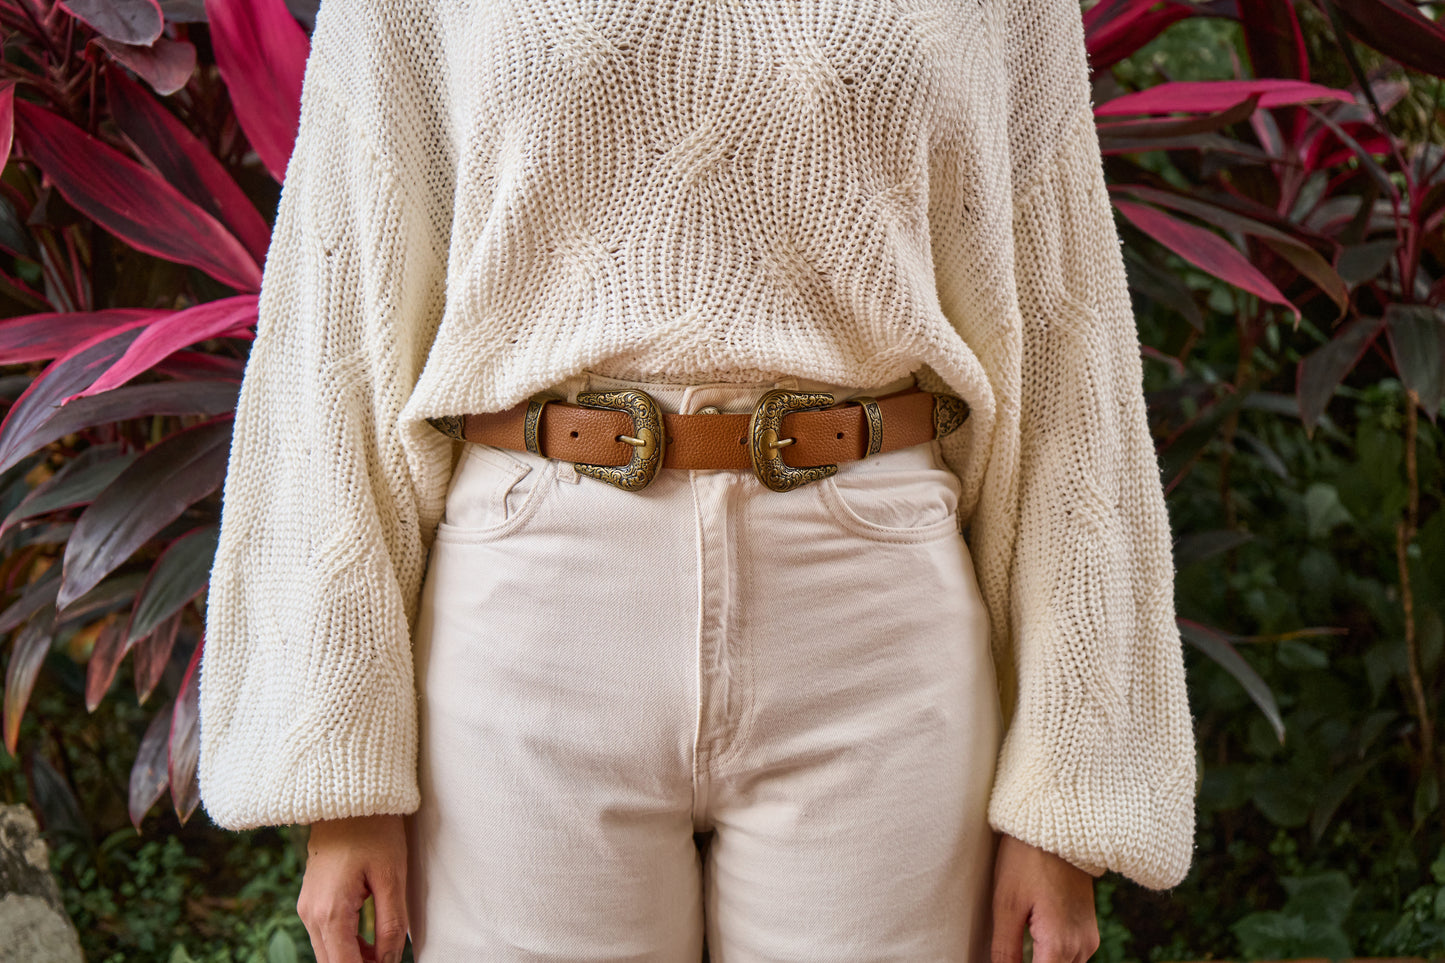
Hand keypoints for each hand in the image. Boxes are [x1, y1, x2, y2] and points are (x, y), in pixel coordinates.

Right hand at [297, 814, 409, 962]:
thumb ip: (391, 924)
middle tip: (389, 961)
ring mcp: (306, 907)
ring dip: (353, 960)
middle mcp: (311, 914)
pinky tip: (369, 943)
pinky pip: (324, 936)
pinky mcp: (310, 900)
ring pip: (327, 952)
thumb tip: (390, 960)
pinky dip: (345, 945)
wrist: (347, 798)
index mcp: (330, 912)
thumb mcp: (392, 877)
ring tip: (384, 954)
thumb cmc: (374, 831)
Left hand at [990, 832, 1099, 962]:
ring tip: (1019, 951)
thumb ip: (1005, 950)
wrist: (1057, 827)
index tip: (1004, 961)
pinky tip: (1033, 947)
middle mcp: (1081, 947)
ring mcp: (1088, 937)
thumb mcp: (1006, 906)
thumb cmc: (1026, 860)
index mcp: (1059, 944)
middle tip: (1008, 954)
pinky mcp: (1089, 927)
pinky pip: (1072, 956)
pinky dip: (1053, 957)